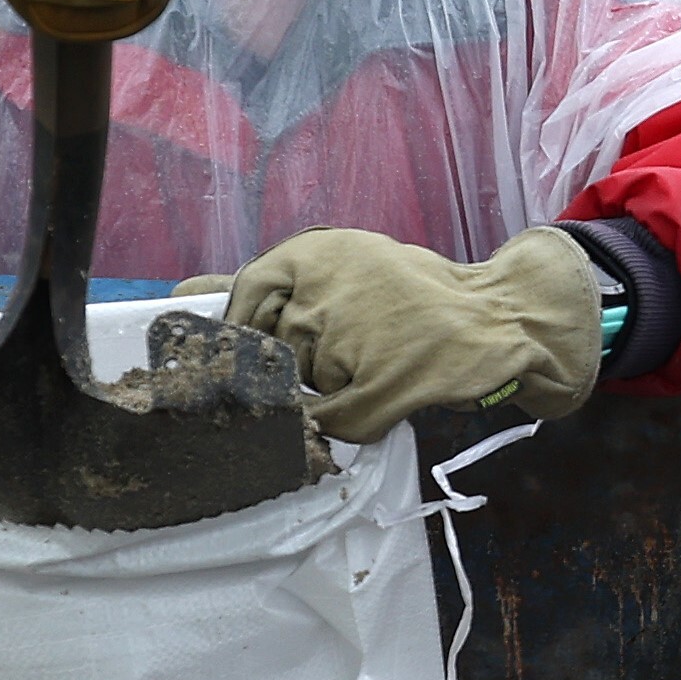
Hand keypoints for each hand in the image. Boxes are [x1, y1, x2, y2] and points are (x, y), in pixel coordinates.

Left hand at [225, 226, 604, 443]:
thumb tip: (181, 295)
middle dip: (303, 362)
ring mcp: (348, 343)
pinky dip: (351, 421)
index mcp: (313, 254)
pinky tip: (384, 394)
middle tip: (357, 346)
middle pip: (273, 356)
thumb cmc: (418, 295)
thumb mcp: (344, 264)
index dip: (252, 332)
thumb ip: (266, 286)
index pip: (245, 299)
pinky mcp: (377, 388)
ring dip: (336, 391)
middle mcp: (322, 293)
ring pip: (304, 395)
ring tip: (381, 362)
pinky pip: (333, 425)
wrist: (499, 318)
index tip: (268, 344)